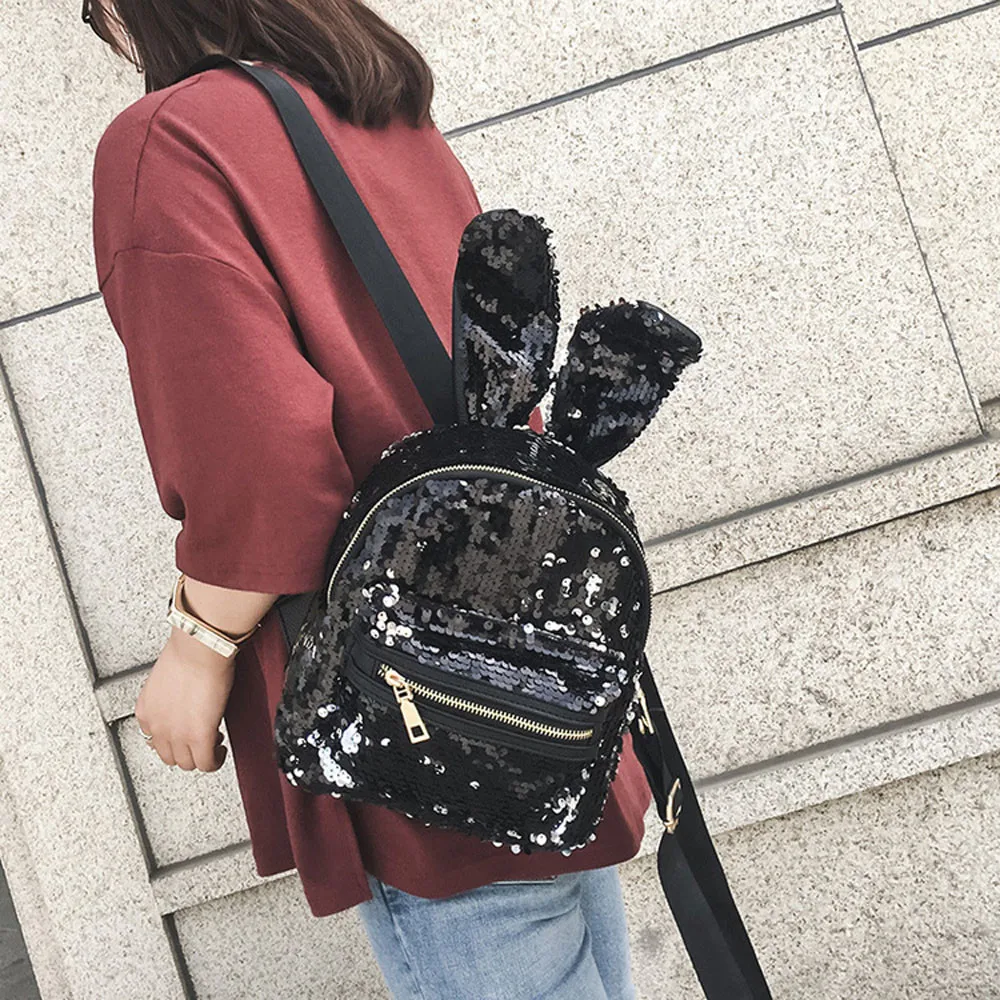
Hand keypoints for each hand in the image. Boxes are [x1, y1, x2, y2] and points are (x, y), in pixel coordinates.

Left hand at [135, 626, 235, 771]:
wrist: (199, 649)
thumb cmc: (188, 652)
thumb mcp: (167, 678)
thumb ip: (170, 696)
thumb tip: (183, 698)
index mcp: (146, 710)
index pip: (153, 740)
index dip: (172, 741)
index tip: (182, 736)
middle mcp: (157, 726)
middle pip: (168, 756)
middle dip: (186, 751)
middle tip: (200, 740)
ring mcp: (177, 734)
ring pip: (187, 763)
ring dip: (201, 756)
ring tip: (213, 743)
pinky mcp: (200, 737)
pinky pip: (206, 763)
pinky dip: (214, 761)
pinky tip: (220, 751)